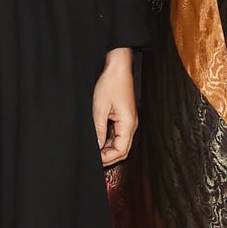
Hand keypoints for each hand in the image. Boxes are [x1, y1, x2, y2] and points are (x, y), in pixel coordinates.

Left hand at [92, 47, 137, 166]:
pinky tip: (100, 139)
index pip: (121, 150)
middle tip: (94, 159)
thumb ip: (99, 129)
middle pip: (123, 150)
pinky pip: (119, 134)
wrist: (118, 67)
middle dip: (109, 157)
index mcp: (128, 123)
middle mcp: (132, 124)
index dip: (108, 158)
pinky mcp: (125, 116)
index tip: (95, 160)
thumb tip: (97, 147)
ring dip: (109, 149)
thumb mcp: (100, 107)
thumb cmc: (111, 83)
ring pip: (121, 143)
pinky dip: (110, 140)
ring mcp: (129, 120)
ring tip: (95, 150)